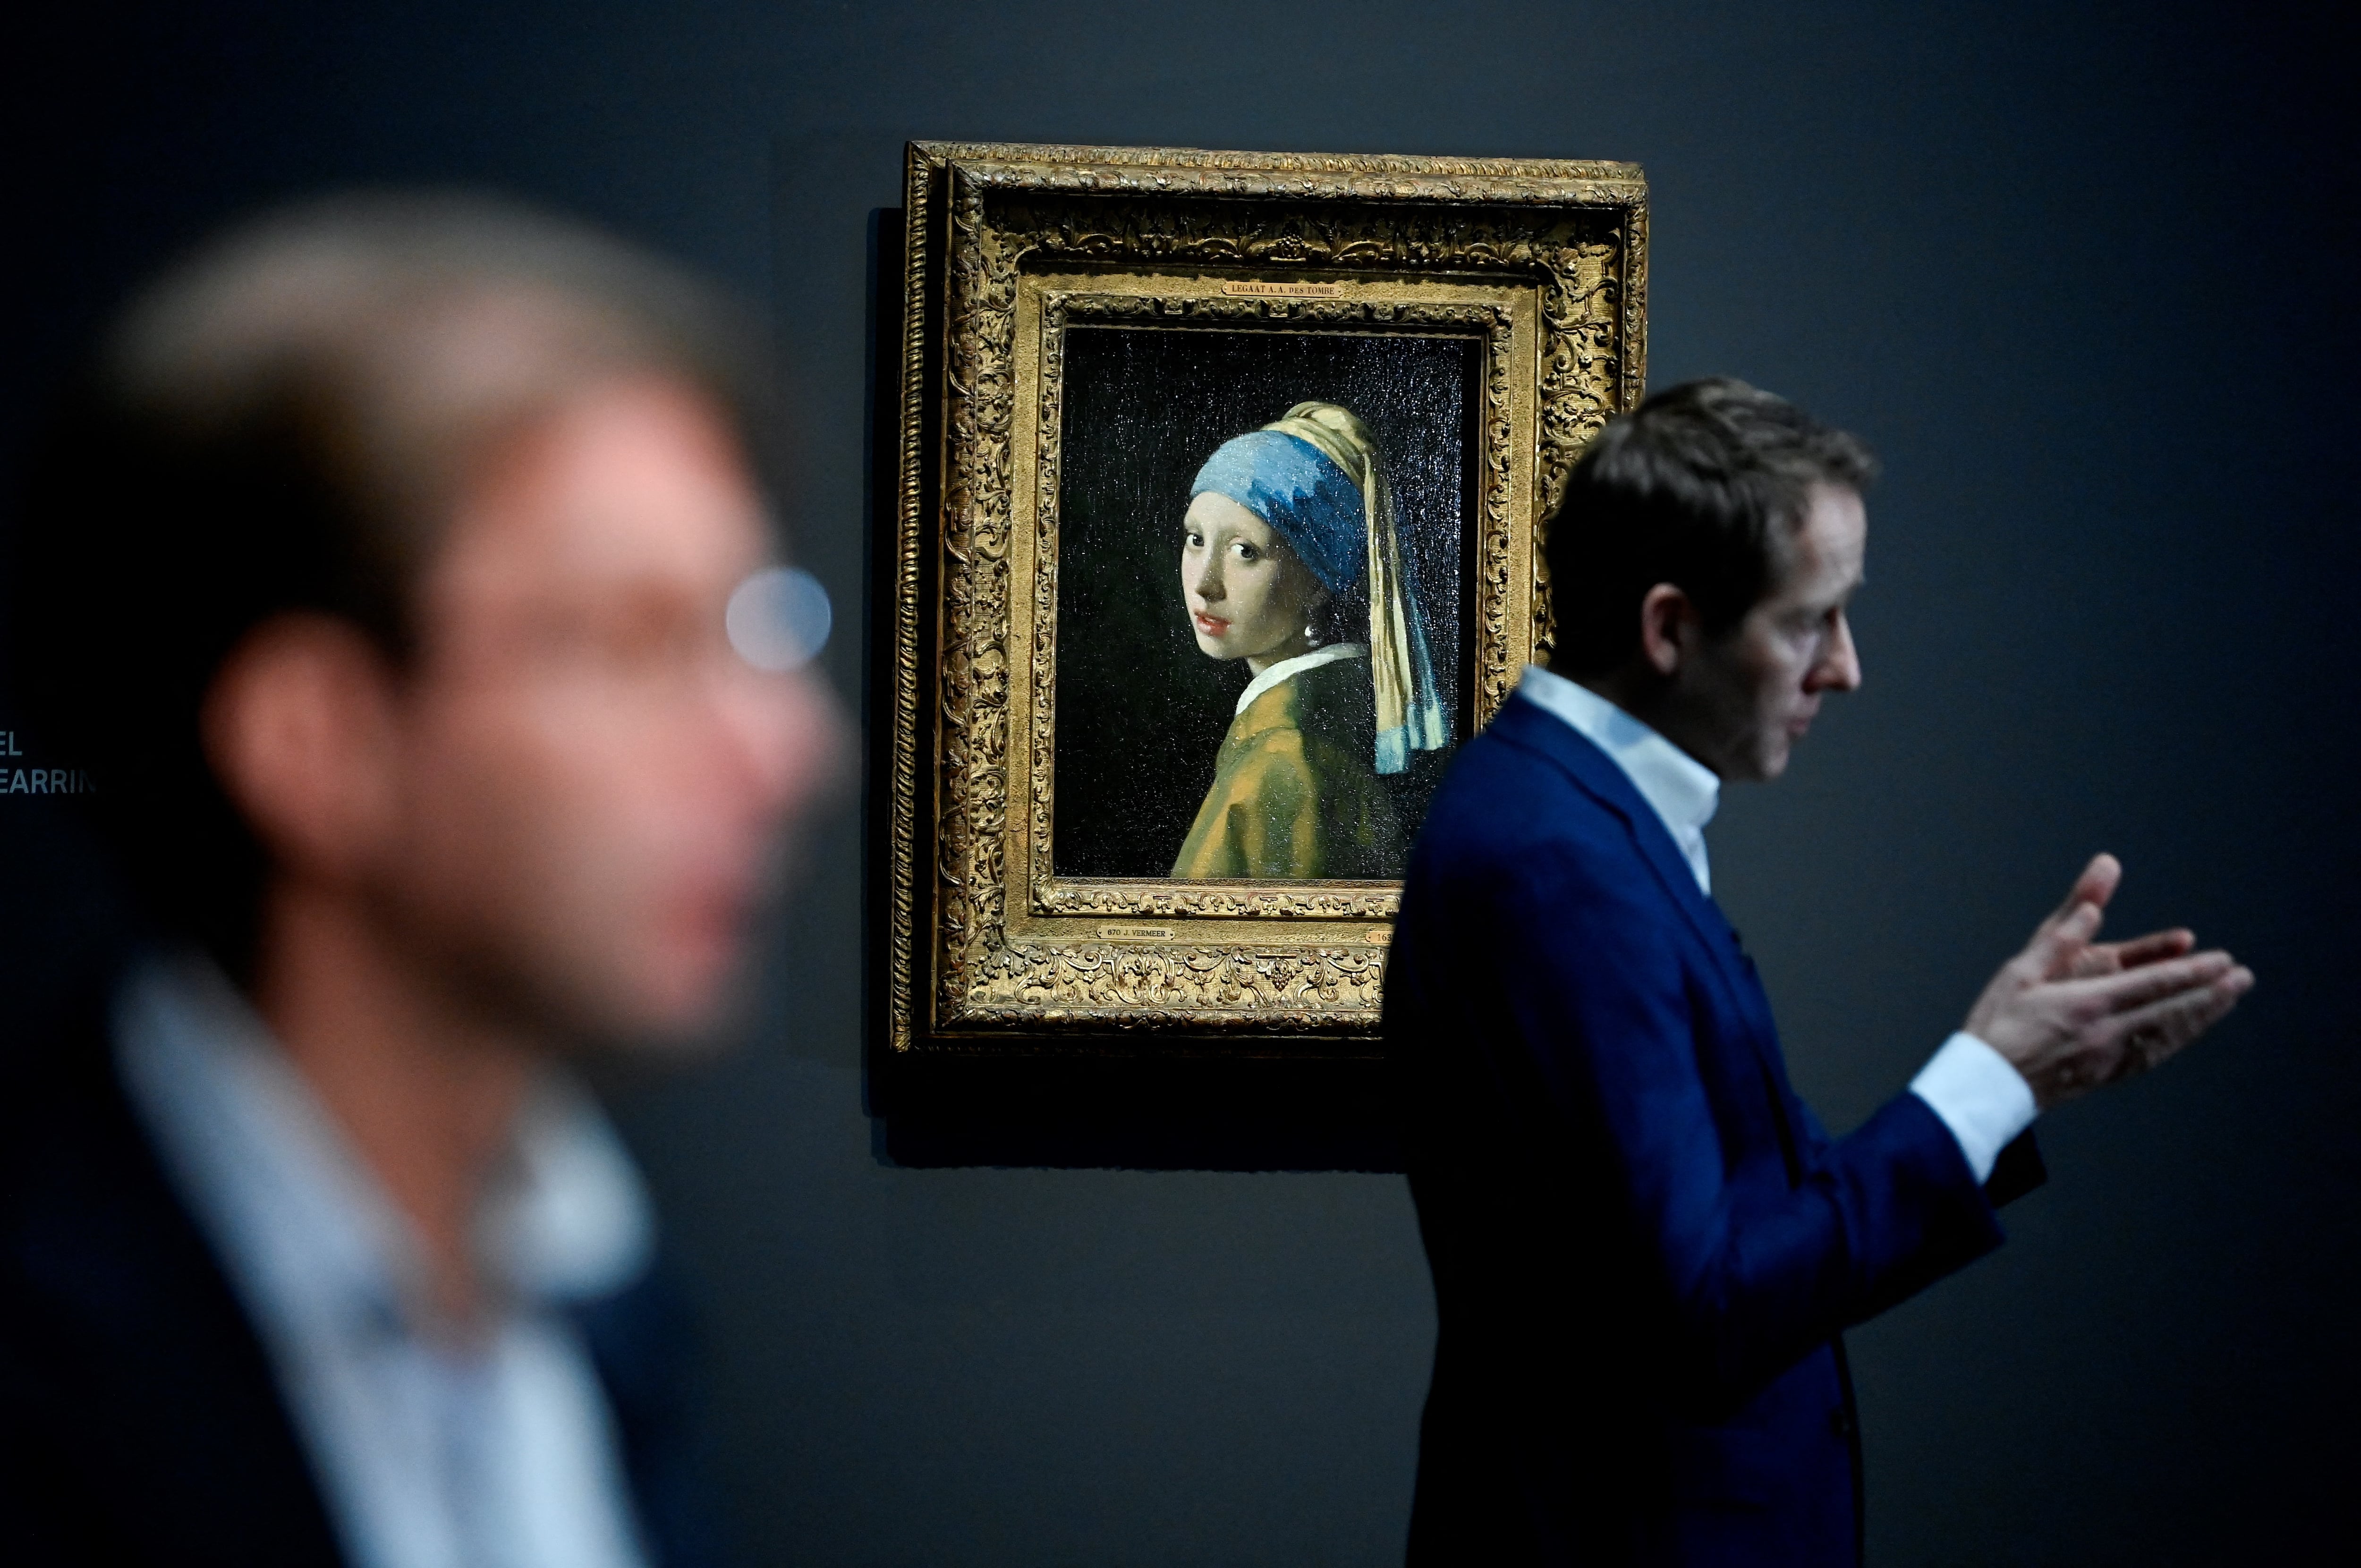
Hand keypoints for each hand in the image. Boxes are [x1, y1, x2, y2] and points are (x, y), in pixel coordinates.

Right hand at [1963, 854, 2253, 1109]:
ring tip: (2228, 999)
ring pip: (2169, 1035)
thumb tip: (2092, 908)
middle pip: (2172, 1011)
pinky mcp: (2106, 1074)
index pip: (2153, 984)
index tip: (2222, 961)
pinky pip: (2153, 1054)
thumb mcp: (2020, 972)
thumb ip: (2060, 937)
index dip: (2193, 972)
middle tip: (2243, 977)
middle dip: (2212, 993)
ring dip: (2203, 1015)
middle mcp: (2107, 1033)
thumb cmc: (1997, 1024)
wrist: (1986, 1085)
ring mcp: (2110, 1058)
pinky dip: (2178, 1038)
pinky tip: (2188, 1031)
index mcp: (2086, 1004)